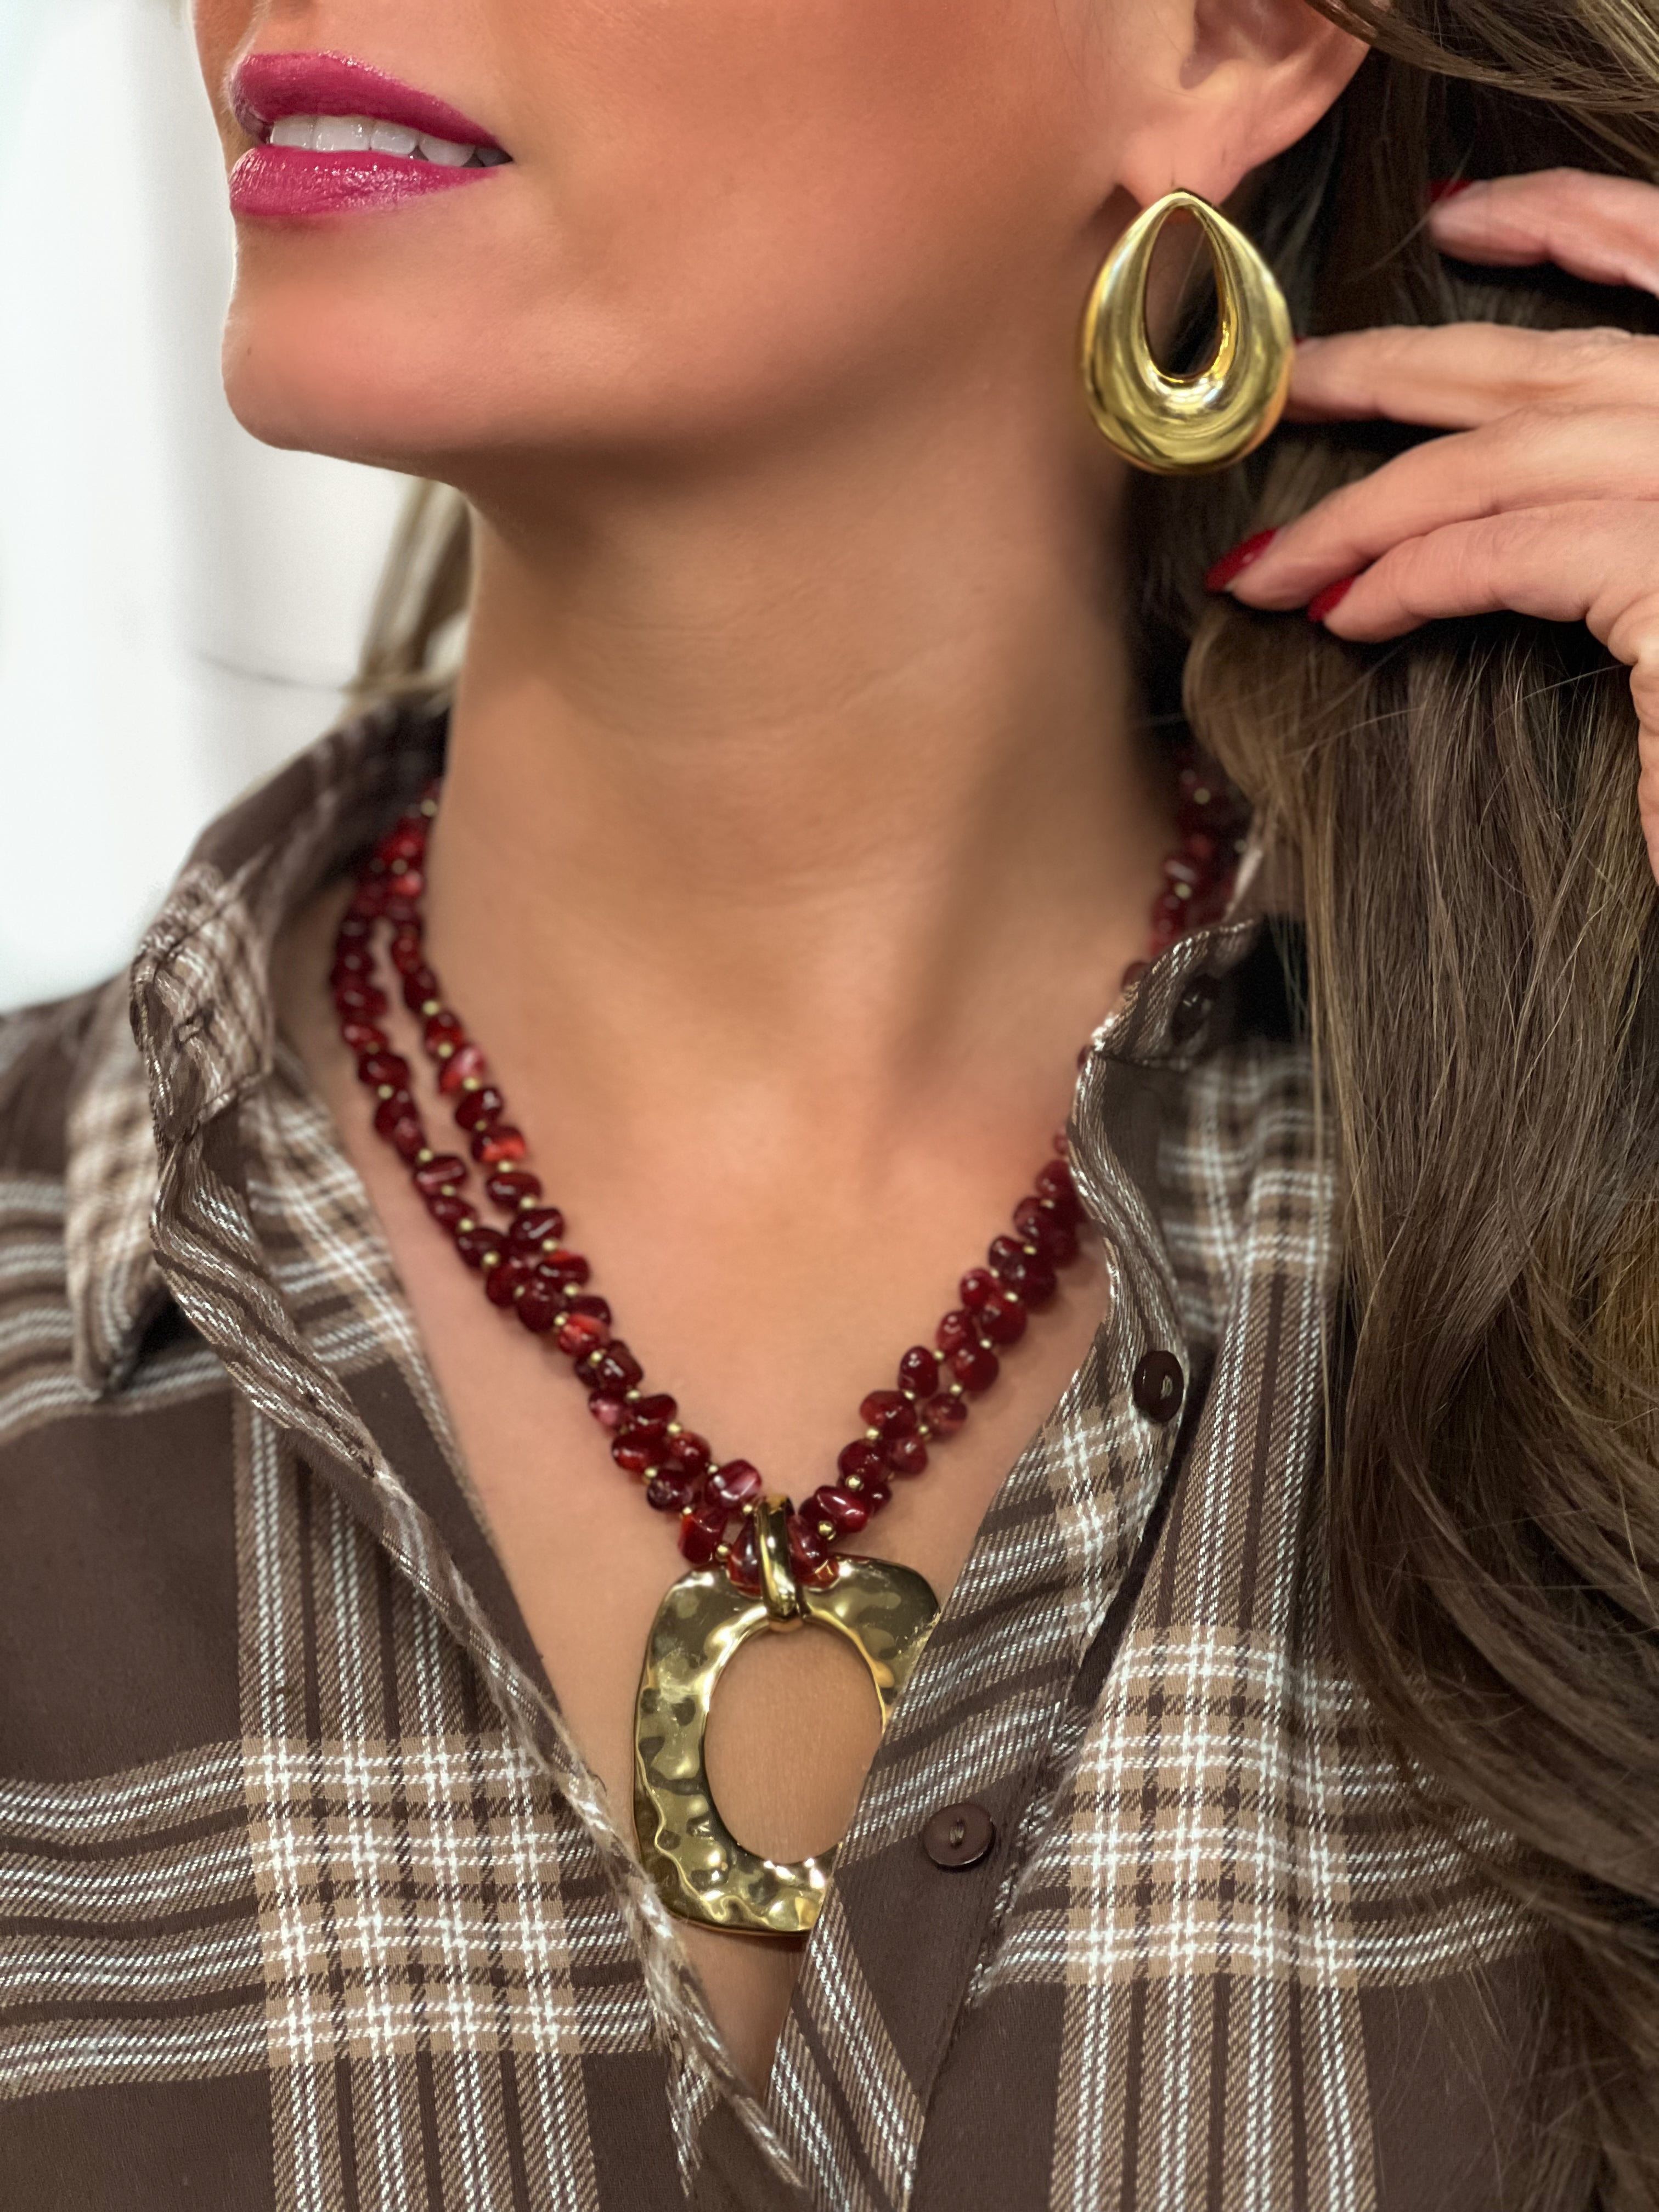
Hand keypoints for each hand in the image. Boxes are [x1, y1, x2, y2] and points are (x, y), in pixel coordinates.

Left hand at [1206, 169, 1658, 884]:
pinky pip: (1511, 550)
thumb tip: (1508, 511)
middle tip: (1288, 377)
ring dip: (1367, 505)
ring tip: (1271, 551)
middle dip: (1402, 369)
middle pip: (1558, 366)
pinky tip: (1341, 613)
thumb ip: (1615, 511)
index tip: (1455, 219)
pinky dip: (1413, 576)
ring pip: (1509, 460)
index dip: (1565, 221)